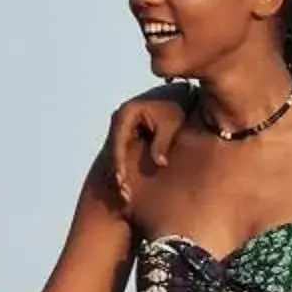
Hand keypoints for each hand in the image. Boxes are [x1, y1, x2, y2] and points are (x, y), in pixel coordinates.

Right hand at [105, 88, 189, 207]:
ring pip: (116, 153)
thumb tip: (160, 163)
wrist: (178, 96)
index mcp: (126, 113)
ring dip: (120, 173)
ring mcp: (120, 126)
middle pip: (113, 150)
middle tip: (123, 193)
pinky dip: (126, 168)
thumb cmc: (177, 108)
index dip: (119, 162)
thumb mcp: (171, 124)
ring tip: (125, 195)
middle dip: (117, 172)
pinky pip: (122, 152)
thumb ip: (163, 143)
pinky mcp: (126, 133)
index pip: (118, 141)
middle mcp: (118, 118)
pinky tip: (130, 187)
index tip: (122, 180)